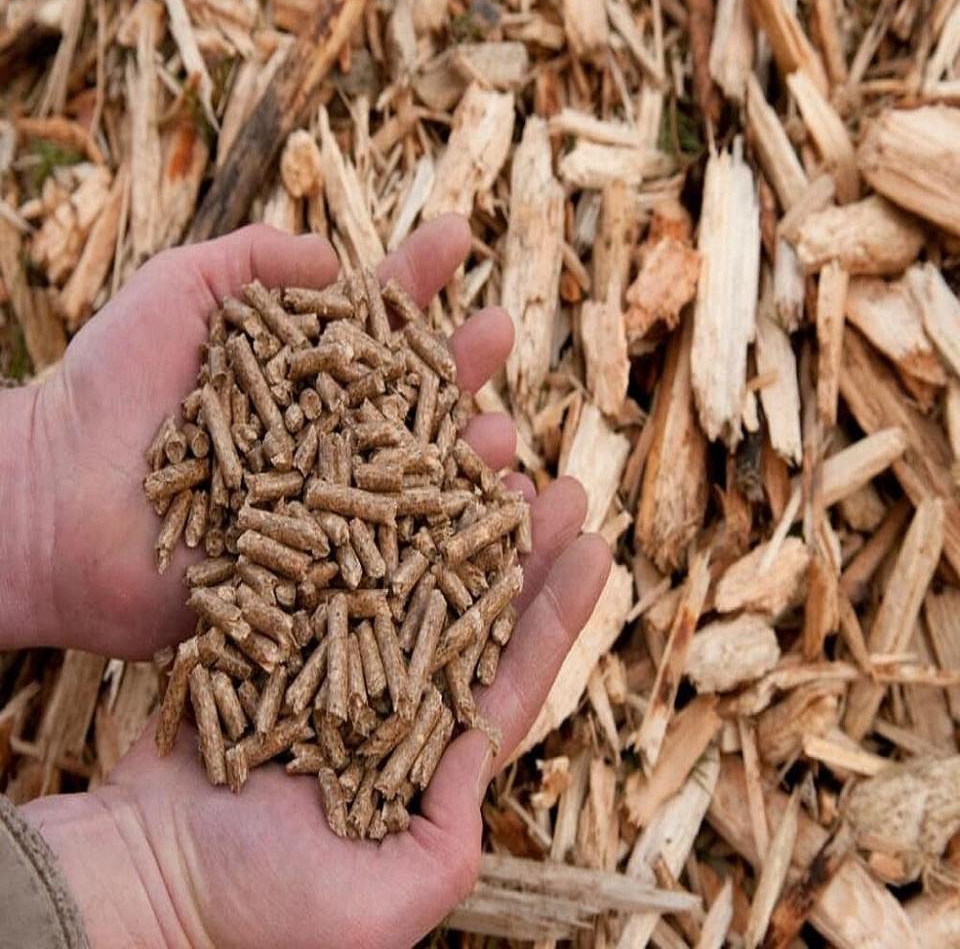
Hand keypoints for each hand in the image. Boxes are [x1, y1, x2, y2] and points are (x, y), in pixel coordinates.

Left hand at [3, 215, 519, 657]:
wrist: (51, 502)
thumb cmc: (109, 389)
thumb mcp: (179, 292)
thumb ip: (252, 260)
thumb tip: (332, 255)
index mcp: (297, 374)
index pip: (371, 322)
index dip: (413, 279)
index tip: (454, 236)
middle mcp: (324, 437)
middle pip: (408, 400)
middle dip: (458, 364)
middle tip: (500, 333)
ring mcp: (324, 506)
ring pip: (413, 480)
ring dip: (464, 460)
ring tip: (503, 440)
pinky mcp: (316, 570)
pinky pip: (391, 562)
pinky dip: (442, 549)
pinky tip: (489, 532)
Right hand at [24, 483, 610, 947]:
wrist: (140, 880)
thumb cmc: (258, 916)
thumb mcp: (381, 901)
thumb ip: (445, 834)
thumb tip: (486, 751)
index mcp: (429, 762)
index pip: (509, 680)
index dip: (554, 615)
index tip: (597, 548)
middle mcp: (390, 702)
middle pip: (467, 615)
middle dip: (517, 551)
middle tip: (558, 487)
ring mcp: (334, 663)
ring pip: (404, 579)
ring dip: (449, 521)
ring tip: (494, 461)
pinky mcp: (277, 636)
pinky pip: (325, 571)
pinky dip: (356, 525)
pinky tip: (391, 473)